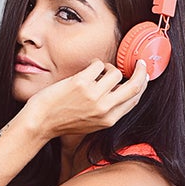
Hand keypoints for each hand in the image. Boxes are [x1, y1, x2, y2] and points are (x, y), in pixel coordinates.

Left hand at [22, 58, 148, 141]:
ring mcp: (93, 95)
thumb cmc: (64, 122)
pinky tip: (86, 70)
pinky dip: (94, 64)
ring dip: (108, 68)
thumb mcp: (92, 123)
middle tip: (140, 62)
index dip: (142, 85)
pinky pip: (98, 64)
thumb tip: (122, 90)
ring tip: (96, 73)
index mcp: (109, 120)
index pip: (134, 99)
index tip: (143, 75)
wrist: (41, 123)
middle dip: (141, 71)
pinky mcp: (81, 83)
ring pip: (115, 72)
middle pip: (134, 86)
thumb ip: (108, 110)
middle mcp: (104, 108)